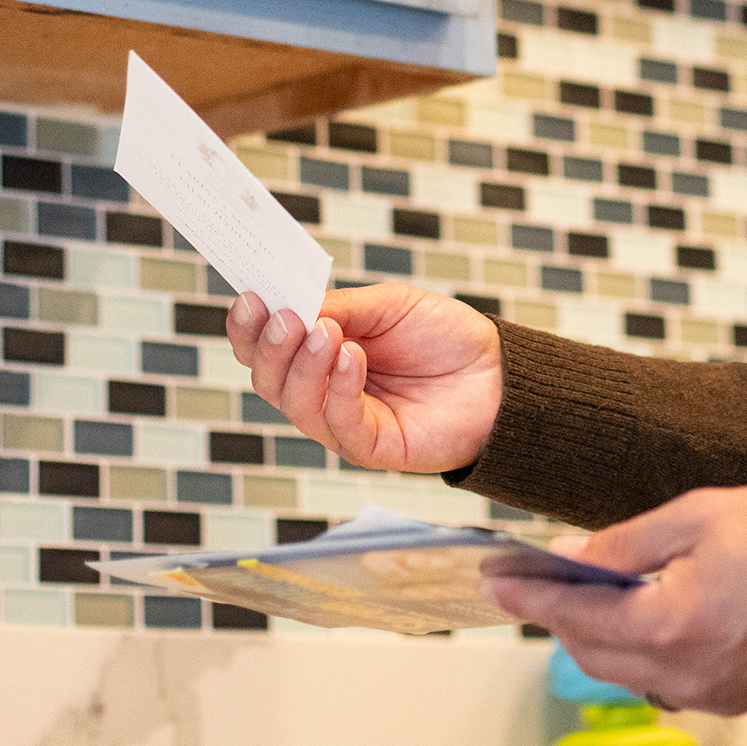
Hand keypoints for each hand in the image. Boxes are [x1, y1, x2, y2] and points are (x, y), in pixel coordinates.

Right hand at [226, 285, 501, 473]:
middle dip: (269, 347)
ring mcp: (342, 422)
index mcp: (318, 354)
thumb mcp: (388, 305)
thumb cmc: (444, 337)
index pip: (265, 347)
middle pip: (268, 379)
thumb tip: (295, 307)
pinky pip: (338, 422)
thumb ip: (341, 306)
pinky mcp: (369, 447)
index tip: (250, 298)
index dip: (249, 326)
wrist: (498, 374)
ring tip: (326, 332)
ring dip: (303, 364)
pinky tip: (353, 357)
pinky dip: (339, 387)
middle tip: (285, 317)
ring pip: (295, 404)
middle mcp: (321, 391)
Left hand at [484, 486, 746, 715]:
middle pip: (591, 655)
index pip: (572, 616)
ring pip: (626, 672)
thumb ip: (625, 544)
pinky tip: (644, 617)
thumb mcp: (697, 516)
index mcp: (672, 625)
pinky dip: (641, 652)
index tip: (498, 581)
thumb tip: (572, 558)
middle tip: (532, 583)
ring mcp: (713, 691)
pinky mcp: (736, 696)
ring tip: (585, 594)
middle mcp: (687, 672)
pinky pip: (667, 680)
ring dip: (596, 637)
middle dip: (556, 619)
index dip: (528, 595)